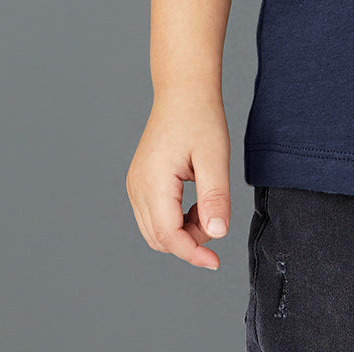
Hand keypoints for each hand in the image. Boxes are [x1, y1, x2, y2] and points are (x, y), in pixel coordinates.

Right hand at [126, 89, 231, 270]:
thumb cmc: (199, 116)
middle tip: (217, 219)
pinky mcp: (140, 182)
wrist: (183, 90)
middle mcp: (137, 187)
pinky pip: (154, 216)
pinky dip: (175, 221)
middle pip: (160, 239)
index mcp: (152, 182)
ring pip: (156, 231)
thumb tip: (217, 233)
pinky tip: (196, 204)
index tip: (216, 262)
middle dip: (190, 242)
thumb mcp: (215, 156)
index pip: (169, 236)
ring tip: (208, 208)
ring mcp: (135, 185)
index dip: (193, 253)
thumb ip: (215, 197)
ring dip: (182, 232)